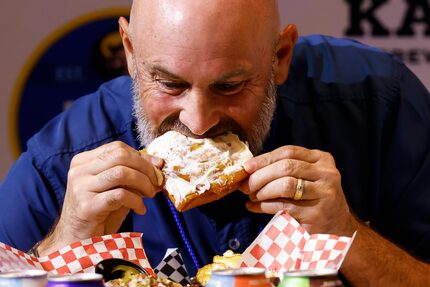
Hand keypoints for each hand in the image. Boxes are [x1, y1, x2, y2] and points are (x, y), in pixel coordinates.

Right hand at [38, 141, 162, 254]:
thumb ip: (131, 173)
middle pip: (120, 156)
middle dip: (145, 168)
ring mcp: (81, 188)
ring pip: (121, 173)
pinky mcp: (87, 206)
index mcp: (83, 162)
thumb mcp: (115, 187)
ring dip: (143, 183)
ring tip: (150, 195)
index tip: (157, 167)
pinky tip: (140, 209)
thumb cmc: (100, 213)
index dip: (141, 156)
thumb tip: (157, 163)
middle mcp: (78, 171)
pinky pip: (120, 195)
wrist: (78, 241)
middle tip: (156, 183)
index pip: (117, 148)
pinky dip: (136, 201)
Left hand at [239, 145, 356, 235]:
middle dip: (260, 176)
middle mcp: (327, 173)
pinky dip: (264, 206)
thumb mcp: (305, 178)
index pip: (288, 151)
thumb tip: (249, 169)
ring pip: (285, 185)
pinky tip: (254, 207)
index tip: (246, 167)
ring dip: (263, 191)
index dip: (264, 158)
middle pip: (286, 167)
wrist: (336, 228)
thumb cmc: (313, 199)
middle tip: (245, 185)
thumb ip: (284, 169)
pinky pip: (284, 206)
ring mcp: (324, 193)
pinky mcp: (317, 213)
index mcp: (322, 159)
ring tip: (251, 197)